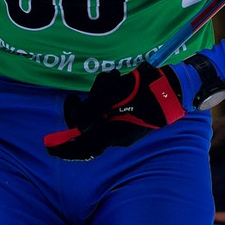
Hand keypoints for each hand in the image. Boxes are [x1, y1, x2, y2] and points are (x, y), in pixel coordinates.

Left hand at [43, 55, 224, 160]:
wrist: (176, 88)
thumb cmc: (145, 90)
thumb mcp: (113, 95)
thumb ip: (90, 109)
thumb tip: (75, 123)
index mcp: (112, 133)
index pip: (82, 147)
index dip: (64, 148)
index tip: (48, 145)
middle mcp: (117, 135)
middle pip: (89, 125)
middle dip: (84, 104)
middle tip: (76, 94)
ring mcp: (126, 127)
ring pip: (100, 113)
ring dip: (100, 93)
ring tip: (113, 77)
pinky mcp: (132, 118)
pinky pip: (113, 110)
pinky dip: (111, 94)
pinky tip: (119, 79)